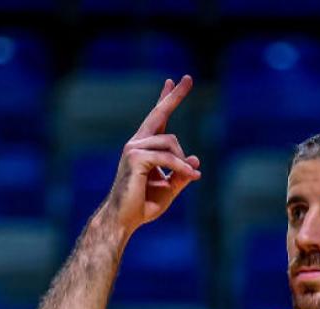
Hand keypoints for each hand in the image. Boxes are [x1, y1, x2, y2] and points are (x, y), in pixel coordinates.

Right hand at [101, 74, 201, 234]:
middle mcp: (136, 142)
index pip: (157, 117)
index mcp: (144, 147)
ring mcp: (133, 148)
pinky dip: (181, 167)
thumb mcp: (169, 188)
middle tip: (189, 77)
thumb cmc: (143, 205)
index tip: (173, 80)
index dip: (165, 99)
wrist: (124, 220)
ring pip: (170, 142)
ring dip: (183, 161)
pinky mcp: (135, 158)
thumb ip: (182, 174)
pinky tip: (190, 175)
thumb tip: (195, 158)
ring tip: (190, 175)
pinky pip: (167, 157)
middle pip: (159, 113)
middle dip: (174, 96)